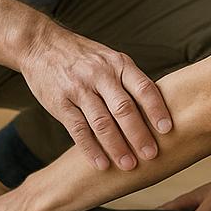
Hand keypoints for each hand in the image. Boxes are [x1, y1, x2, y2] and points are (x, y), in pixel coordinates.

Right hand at [22, 29, 171, 170]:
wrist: (42, 44)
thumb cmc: (84, 57)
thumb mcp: (110, 59)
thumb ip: (129, 81)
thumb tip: (156, 110)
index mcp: (119, 64)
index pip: (143, 87)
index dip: (157, 109)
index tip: (168, 130)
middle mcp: (101, 74)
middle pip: (124, 108)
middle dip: (139, 135)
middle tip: (151, 155)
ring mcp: (79, 88)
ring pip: (102, 122)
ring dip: (117, 147)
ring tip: (129, 165)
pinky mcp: (60, 102)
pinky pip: (78, 129)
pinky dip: (91, 149)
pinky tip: (101, 164)